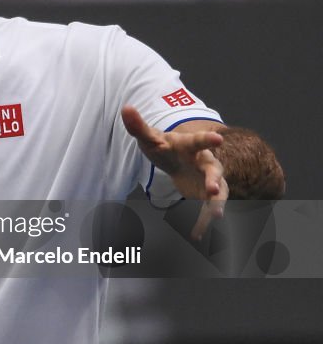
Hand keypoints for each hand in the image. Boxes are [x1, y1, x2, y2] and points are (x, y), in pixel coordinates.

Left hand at [121, 105, 227, 238]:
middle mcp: (205, 163)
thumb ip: (138, 125)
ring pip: (218, 194)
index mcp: (191, 146)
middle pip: (214, 170)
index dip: (207, 140)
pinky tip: (197, 235)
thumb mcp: (149, 137)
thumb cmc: (164, 146)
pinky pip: (207, 210)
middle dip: (215, 180)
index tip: (218, 139)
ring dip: (216, 205)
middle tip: (214, 189)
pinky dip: (203, 223)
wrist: (177, 160)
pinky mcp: (207, 196)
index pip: (199, 141)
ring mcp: (209, 180)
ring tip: (215, 218)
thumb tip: (125, 108)